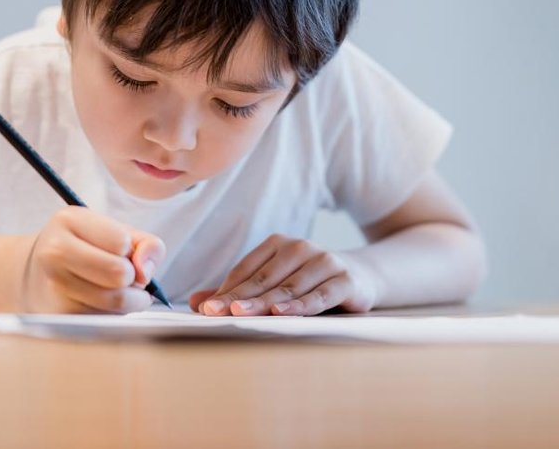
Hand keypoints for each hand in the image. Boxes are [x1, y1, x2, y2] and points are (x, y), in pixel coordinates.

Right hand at [20, 206, 164, 313]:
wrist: (38, 274)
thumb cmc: (86, 249)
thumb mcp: (115, 232)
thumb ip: (146, 244)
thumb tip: (146, 273)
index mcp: (69, 220)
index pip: (121, 242)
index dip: (129, 250)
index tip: (120, 251)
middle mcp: (55, 251)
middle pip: (119, 273)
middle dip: (132, 277)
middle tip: (124, 274)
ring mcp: (53, 285)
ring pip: (116, 301)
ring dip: (129, 299)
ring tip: (117, 289)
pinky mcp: (58, 313)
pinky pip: (106, 319)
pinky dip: (114, 314)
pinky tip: (101, 302)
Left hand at [188, 234, 374, 316]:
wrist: (362, 277)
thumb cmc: (309, 282)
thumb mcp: (276, 284)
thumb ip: (239, 292)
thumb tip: (196, 302)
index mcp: (278, 244)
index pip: (246, 270)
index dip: (225, 290)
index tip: (206, 308)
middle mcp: (300, 248)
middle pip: (264, 279)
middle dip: (238, 298)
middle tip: (215, 312)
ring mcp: (324, 261)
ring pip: (289, 287)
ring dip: (265, 303)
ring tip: (241, 313)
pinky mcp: (345, 279)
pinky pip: (320, 295)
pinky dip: (301, 305)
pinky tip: (282, 314)